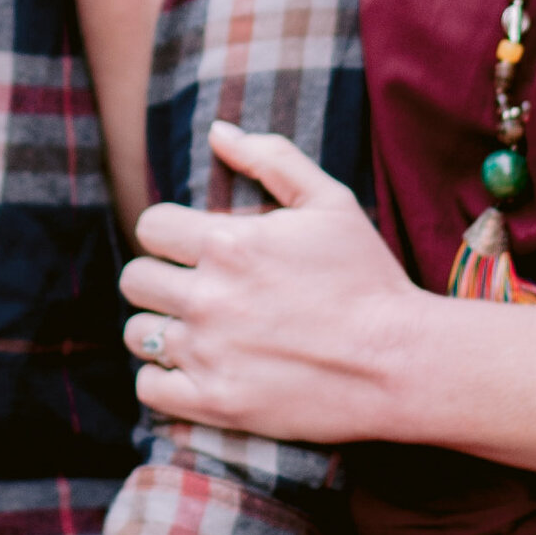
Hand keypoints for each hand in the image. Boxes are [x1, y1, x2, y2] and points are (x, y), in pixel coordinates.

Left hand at [122, 120, 426, 447]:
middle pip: (135, 280)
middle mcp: (209, 296)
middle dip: (160, 279)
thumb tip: (217, 131)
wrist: (400, 362)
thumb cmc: (368, 278)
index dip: (168, 234)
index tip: (192, 247)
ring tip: (196, 331)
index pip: (150, 227)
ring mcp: (209, 353)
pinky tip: (195, 370)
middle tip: (194, 290)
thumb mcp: (330, 201)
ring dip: (160, 329)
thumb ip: (271, 158)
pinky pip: (149, 388)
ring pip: (137, 333)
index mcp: (229, 242)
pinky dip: (164, 380)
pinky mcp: (215, 403)